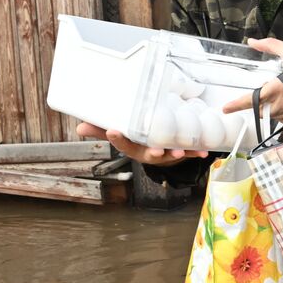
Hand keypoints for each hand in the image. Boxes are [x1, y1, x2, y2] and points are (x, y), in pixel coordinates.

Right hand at [75, 122, 207, 165]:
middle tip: (155, 151)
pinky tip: (203, 152)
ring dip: (175, 154)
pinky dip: (195, 152)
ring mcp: (164, 153)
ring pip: (169, 156)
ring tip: (180, 152)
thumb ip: (100, 129)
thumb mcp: (119, 133)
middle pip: (148, 154)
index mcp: (132, 147)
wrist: (160, 149)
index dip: (117, 139)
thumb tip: (79, 127)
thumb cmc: (136, 138)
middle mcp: (147, 152)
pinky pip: (188, 153)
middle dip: (152, 153)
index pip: (122, 144)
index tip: (113, 131)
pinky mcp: (179, 151)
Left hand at [220, 38, 282, 123]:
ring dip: (271, 108)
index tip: (225, 108)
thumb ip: (269, 45)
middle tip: (263, 94)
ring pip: (274, 116)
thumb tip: (252, 42)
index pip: (253, 99)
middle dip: (259, 104)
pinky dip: (282, 113)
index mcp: (279, 87)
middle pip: (262, 110)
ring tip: (279, 96)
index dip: (237, 105)